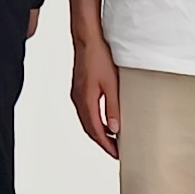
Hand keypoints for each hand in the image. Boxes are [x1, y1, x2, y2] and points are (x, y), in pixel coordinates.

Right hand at [69, 39, 120, 159]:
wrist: (87, 39)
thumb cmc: (99, 57)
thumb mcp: (112, 84)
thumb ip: (112, 107)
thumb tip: (115, 129)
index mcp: (86, 100)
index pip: (96, 130)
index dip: (106, 144)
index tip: (116, 154)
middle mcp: (78, 99)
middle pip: (89, 128)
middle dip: (102, 141)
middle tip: (116, 150)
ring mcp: (77, 94)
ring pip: (87, 120)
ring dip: (99, 131)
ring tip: (113, 138)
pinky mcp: (79, 89)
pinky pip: (86, 111)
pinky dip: (95, 120)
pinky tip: (105, 119)